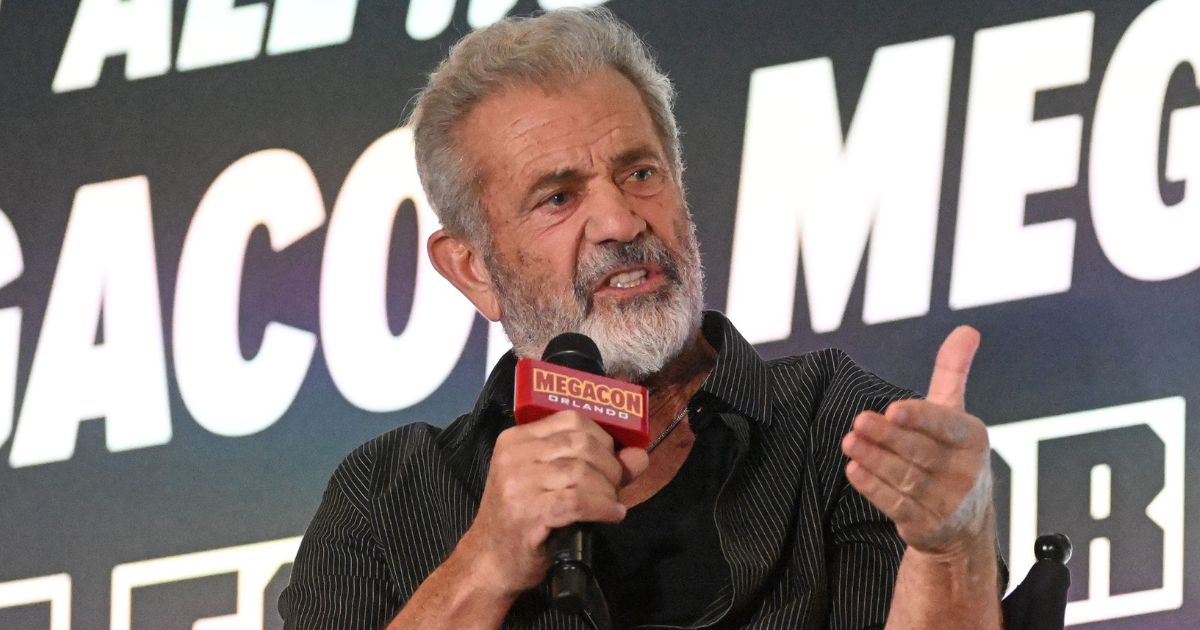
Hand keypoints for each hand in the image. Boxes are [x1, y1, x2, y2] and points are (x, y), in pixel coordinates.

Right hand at [459, 411, 648, 595]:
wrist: (491, 561)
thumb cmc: (523, 520)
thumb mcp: (553, 483)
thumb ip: (596, 464)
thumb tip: (640, 455)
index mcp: (516, 438)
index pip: (572, 420)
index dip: (602, 438)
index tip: (610, 462)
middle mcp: (514, 455)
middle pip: (582, 443)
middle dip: (609, 466)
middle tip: (612, 488)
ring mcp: (518, 483)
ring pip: (583, 472)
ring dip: (607, 490)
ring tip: (610, 505)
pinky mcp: (528, 512)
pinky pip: (579, 501)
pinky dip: (603, 508)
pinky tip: (611, 515)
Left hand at [841, 326, 992, 553]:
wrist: (962, 524)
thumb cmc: (951, 455)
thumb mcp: (954, 414)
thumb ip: (953, 373)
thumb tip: (966, 330)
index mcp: (973, 439)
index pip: (946, 425)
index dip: (920, 418)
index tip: (893, 409)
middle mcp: (965, 472)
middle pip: (921, 452)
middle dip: (887, 437)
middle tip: (858, 421)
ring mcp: (947, 502)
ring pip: (905, 477)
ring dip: (874, 459)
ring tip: (848, 442)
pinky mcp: (926, 524)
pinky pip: (896, 504)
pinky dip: (873, 488)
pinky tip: (853, 470)